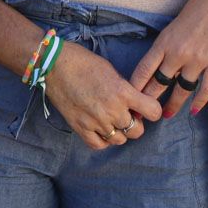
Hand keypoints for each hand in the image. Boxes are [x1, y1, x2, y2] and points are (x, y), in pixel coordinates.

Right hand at [40, 43, 162, 149]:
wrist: (54, 65)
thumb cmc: (83, 62)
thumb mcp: (111, 70)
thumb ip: (124, 88)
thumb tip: (133, 101)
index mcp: (122, 92)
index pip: (153, 111)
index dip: (152, 110)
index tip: (146, 108)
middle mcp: (112, 110)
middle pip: (137, 131)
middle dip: (135, 123)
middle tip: (127, 115)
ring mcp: (96, 121)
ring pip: (119, 139)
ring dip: (119, 132)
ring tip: (111, 121)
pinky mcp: (80, 128)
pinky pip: (99, 144)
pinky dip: (103, 140)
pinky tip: (101, 131)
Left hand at [131, 0, 207, 117]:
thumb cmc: (196, 9)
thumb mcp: (172, 27)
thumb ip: (165, 47)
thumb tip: (156, 66)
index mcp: (164, 42)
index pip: (144, 70)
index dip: (135, 87)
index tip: (129, 99)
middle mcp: (178, 53)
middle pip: (159, 83)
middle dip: (149, 101)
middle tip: (141, 114)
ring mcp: (198, 60)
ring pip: (181, 89)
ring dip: (173, 105)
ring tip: (166, 115)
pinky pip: (206, 88)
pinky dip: (200, 101)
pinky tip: (193, 111)